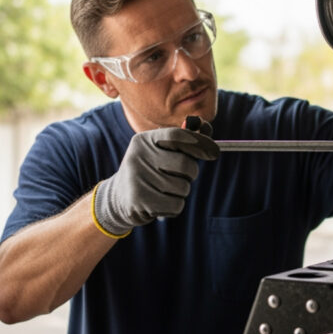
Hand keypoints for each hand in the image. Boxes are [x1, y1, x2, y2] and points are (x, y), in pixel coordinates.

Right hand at [93, 128, 219, 235]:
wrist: (118, 198)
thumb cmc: (149, 171)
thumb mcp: (160, 151)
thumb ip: (183, 140)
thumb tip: (205, 126)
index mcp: (144, 140)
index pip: (177, 135)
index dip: (200, 143)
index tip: (214, 152)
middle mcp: (138, 156)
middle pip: (184, 164)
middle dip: (191, 173)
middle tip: (181, 176)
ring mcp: (137, 178)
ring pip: (183, 187)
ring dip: (181, 192)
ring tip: (165, 190)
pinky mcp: (139, 201)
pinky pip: (176, 205)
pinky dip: (174, 206)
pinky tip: (160, 203)